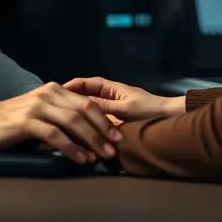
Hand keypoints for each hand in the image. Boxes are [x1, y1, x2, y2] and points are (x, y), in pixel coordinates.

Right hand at [0, 82, 121, 163]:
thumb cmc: (11, 124)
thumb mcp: (39, 116)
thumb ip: (60, 119)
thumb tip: (86, 136)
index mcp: (54, 90)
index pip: (87, 102)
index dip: (104, 120)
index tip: (117, 137)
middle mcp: (47, 94)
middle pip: (84, 110)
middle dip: (102, 130)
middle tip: (115, 148)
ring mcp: (37, 106)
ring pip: (72, 121)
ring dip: (90, 140)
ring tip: (102, 156)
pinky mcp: (26, 121)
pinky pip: (54, 134)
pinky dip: (70, 147)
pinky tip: (80, 158)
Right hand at [63, 77, 185, 121]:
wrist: (168, 121)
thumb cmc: (149, 110)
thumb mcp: (124, 108)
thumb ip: (104, 107)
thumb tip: (83, 106)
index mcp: (110, 89)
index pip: (85, 84)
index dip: (71, 87)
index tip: (56, 93)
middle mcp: (108, 99)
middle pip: (84, 99)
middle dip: (70, 103)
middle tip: (53, 111)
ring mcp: (110, 112)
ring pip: (89, 114)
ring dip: (78, 118)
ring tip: (61, 125)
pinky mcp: (113, 126)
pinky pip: (96, 126)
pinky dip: (87, 130)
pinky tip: (77, 137)